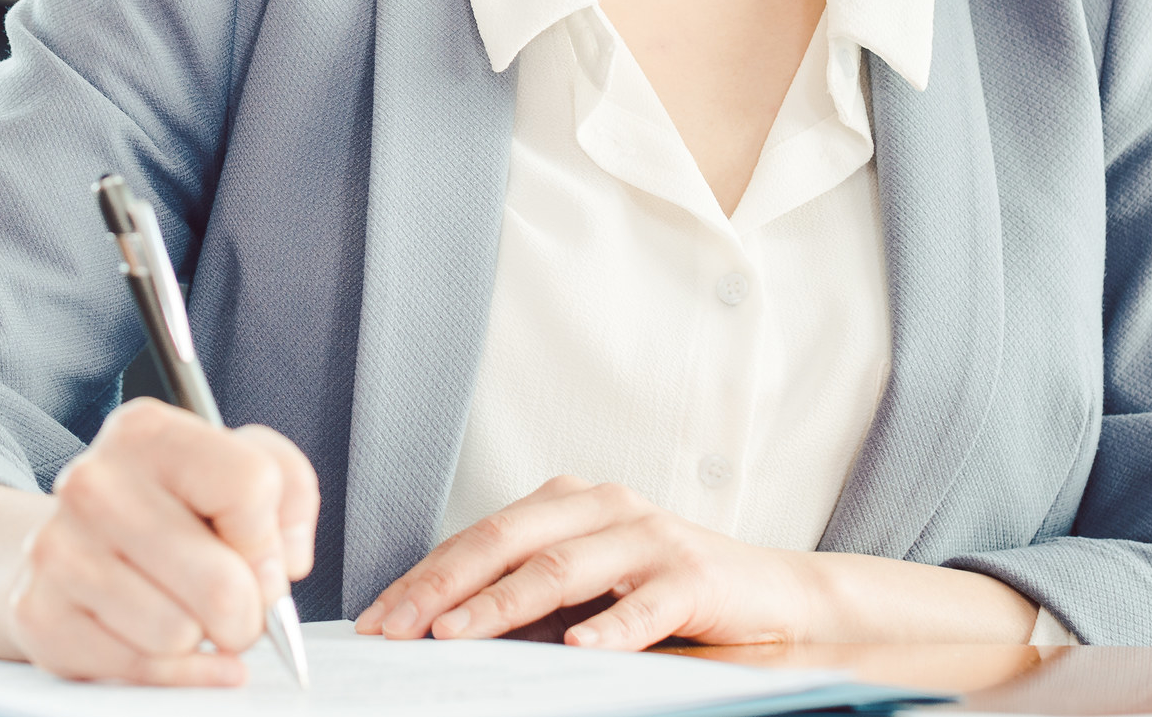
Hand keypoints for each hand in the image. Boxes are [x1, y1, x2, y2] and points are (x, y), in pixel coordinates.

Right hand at [8, 397, 317, 684]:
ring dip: (200, 637)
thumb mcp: (236, 467)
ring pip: (181, 634)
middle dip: (247, 611)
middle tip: (232, 603)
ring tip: (181, 608)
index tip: (256, 551)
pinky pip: (142, 669)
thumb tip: (286, 560)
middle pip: (223, 583)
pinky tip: (162, 643)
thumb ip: (288, 489)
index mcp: (146, 431)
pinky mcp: (40, 615)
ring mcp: (59, 550)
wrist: (73, 545)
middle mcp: (93, 483)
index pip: (251, 485)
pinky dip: (171, 669)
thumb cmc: (171, 509)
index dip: (270, 538)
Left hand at [356, 477, 818, 650]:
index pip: (479, 536)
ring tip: (456, 633)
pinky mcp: (693, 574)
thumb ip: (526, 602)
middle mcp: (602, 506)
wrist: (772, 599)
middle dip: (443, 586)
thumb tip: (439, 632)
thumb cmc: (664, 596)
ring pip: (561, 566)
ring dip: (502, 603)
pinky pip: (645, 603)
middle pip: (506, 539)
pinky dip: (610, 625)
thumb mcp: (586, 594)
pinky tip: (580, 647)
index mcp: (567, 503)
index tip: (379, 617)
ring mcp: (649, 536)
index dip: (425, 576)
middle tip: (397, 628)